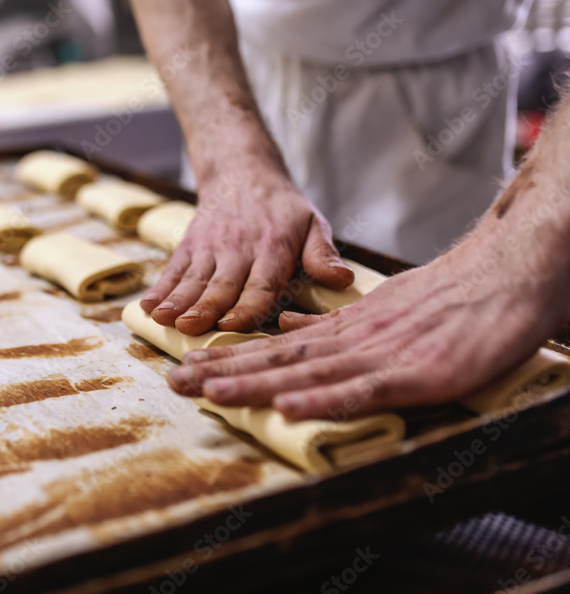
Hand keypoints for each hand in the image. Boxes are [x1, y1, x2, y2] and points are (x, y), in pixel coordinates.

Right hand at [141, 164, 352, 335]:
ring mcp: (209, 248)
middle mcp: (238, 249)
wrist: (241, 171)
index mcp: (272, 248)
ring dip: (177, 301)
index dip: (247, 305)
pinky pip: (173, 270)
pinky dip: (160, 289)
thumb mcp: (313, 223)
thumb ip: (322, 255)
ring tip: (163, 319)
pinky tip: (147, 307)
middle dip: (205, 307)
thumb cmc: (282, 207)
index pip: (261, 283)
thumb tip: (343, 280)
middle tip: (190, 328)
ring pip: (193, 279)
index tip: (233, 324)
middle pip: (221, 284)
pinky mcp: (189, 247)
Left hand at [166, 237, 565, 419]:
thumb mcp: (377, 312)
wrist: (505, 274)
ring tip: (210, 392)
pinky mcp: (415, 373)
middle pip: (277, 359)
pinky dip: (322, 399)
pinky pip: (361, 389)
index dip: (230, 360)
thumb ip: (330, 325)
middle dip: (223, 372)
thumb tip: (286, 329)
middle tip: (174, 382)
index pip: (275, 347)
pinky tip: (286, 405)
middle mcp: (351, 342)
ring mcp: (380, 356)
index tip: (189, 370)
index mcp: (342, 330)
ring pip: (307, 373)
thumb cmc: (448, 299)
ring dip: (256, 384)